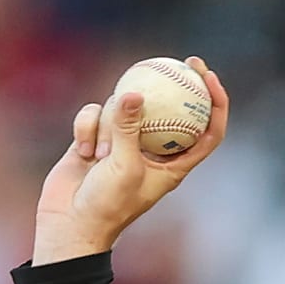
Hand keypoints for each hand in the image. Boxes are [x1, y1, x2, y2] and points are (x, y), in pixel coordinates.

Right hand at [32, 55, 228, 264]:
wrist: (69, 223)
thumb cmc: (106, 205)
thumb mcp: (123, 166)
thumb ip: (129, 128)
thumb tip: (135, 93)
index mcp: (174, 164)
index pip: (208, 132)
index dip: (216, 104)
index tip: (210, 77)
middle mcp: (152, 150)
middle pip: (171, 108)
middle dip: (177, 82)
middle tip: (182, 60)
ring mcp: (123, 142)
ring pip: (123, 108)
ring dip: (109, 127)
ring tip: (100, 157)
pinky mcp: (95, 137)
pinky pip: (94, 115)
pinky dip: (87, 129)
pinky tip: (82, 152)